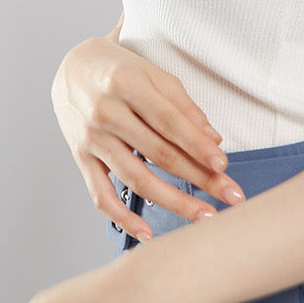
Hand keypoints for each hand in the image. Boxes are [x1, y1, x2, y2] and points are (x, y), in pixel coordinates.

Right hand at [51, 37, 244, 241]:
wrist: (73, 68)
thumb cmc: (121, 69)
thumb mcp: (153, 74)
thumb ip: (183, 105)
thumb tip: (214, 139)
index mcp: (127, 83)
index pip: (169, 121)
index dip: (197, 145)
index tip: (223, 165)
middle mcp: (106, 112)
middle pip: (159, 153)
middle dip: (199, 177)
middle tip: (230, 194)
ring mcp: (91, 138)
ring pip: (136, 178)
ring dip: (173, 201)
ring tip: (204, 215)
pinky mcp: (81, 158)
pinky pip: (100, 195)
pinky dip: (123, 218)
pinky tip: (147, 234)